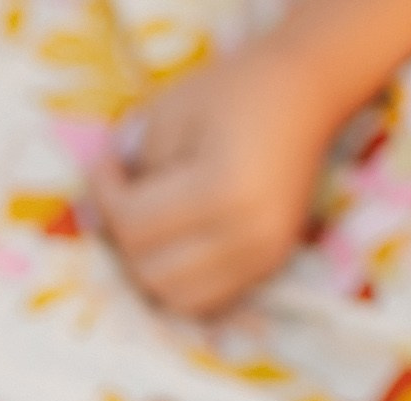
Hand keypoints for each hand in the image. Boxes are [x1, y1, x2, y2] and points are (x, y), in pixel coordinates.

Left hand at [86, 40, 341, 318]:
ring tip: (147, 225)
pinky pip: (209, 301)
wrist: (309, 90)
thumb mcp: (168, 114)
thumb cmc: (234, 90)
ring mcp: (265, 256)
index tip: (104, 164)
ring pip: (177, 298)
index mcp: (223, 191)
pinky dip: (181, 284)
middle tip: (122, 196)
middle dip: (123, 238)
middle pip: (150, 272)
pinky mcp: (271, 265)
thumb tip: (102, 216)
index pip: (134, 226)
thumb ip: (132, 171)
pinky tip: (174, 246)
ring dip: (148, 269)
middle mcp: (249, 235)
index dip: (104, 197)